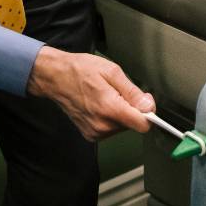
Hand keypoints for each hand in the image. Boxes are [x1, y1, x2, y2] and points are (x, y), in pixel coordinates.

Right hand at [25, 45, 154, 140]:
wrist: (56, 78)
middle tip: (117, 91)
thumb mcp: (112, 72)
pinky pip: (110, 129)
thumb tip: (148, 106)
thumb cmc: (81, 71)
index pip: (142, 125)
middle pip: (133, 124)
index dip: (149, 113)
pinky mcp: (90, 135)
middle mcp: (102, 125)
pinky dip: (110, 118)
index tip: (145, 101)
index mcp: (110, 108)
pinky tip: (99, 105)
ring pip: (122, 127)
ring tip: (106, 96)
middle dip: (131, 108)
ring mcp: (95, 132)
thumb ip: (132, 92)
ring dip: (120, 113)